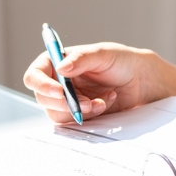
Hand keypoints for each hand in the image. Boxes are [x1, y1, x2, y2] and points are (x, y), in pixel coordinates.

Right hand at [22, 42, 166, 122]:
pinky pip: (74, 122)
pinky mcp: (78, 114)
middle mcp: (58, 82)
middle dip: (65, 103)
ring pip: (57, 114)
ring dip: (79, 111)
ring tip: (102, 101)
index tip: (59, 91)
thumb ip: (82, 58)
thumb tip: (61, 68)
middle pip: (43, 98)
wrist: (140, 82)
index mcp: (58, 62)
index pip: (35, 75)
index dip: (42, 85)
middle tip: (86, 103)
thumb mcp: (103, 54)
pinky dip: (90, 115)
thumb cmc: (122, 61)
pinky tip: (106, 103)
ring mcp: (67, 100)